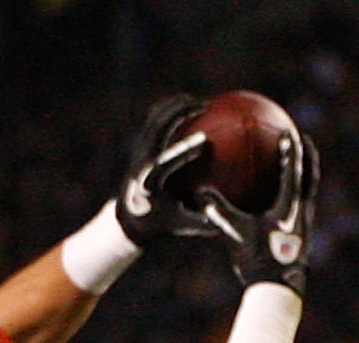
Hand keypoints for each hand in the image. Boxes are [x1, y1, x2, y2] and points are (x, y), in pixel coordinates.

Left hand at [114, 96, 215, 245]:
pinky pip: (157, 119)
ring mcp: (139, 149)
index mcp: (149, 183)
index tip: (203, 141)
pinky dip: (173, 109)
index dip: (182, 151)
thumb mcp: (181, 225)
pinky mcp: (142, 143)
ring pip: (156, 118)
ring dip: (176, 106)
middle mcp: (141, 161)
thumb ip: (202, 223)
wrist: (130, 216)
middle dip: (179, 113)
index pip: (164, 163)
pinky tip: (192, 105)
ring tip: (199, 101)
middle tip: (204, 105)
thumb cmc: (160, 222)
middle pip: (157, 129)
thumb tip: (229, 221)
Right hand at [199, 129, 316, 291]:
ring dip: (304, 174)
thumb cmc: (256, 261)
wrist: (277, 290)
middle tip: (302, 138)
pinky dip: (293, 197)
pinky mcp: (303, 237)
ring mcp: (305, 225)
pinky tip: (281, 199)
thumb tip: (200, 190)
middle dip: (307, 155)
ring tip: (297, 163)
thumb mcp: (234, 232)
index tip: (288, 131)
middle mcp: (303, 212)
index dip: (290, 149)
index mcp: (290, 206)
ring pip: (309, 192)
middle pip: (310, 176)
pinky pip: (299, 209)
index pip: (293, 170)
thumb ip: (218, 209)